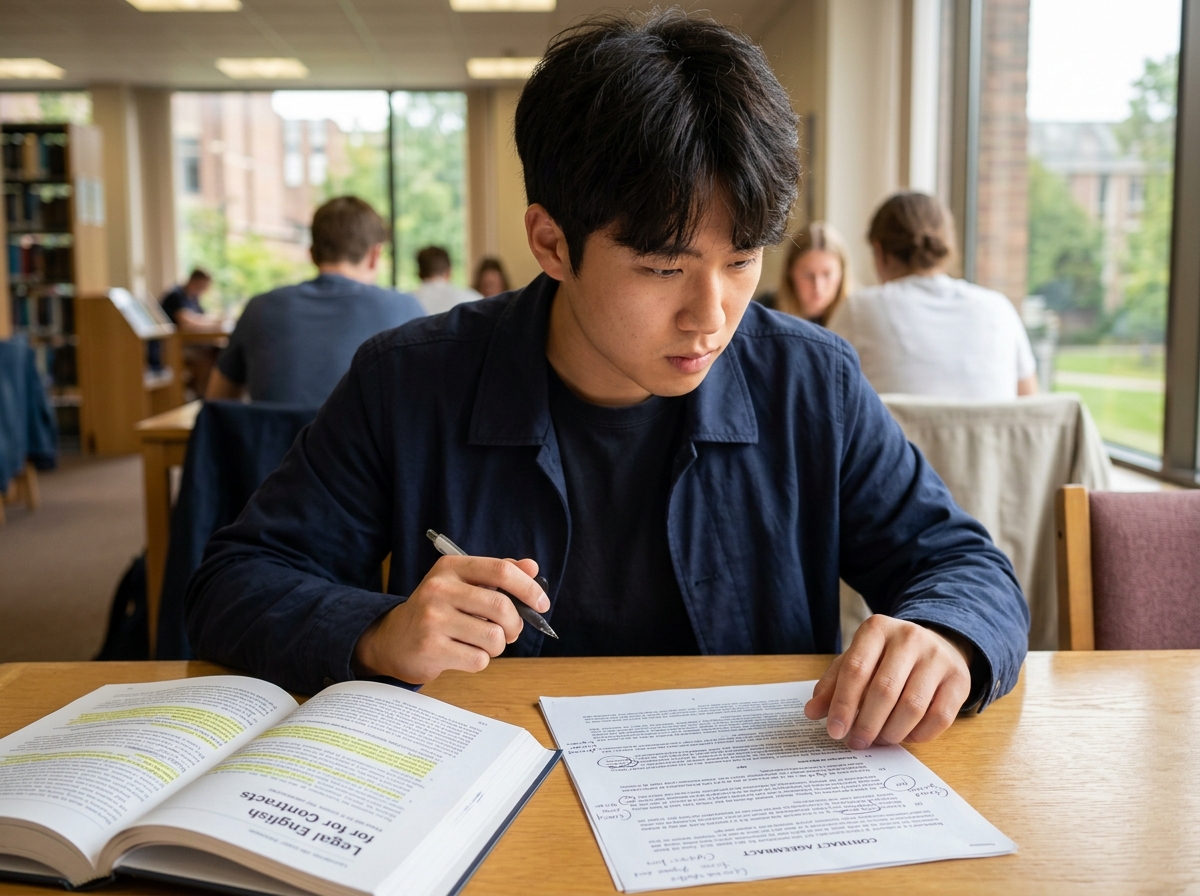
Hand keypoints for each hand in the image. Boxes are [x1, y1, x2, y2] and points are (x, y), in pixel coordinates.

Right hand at [352, 556, 549, 683]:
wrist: (393, 640)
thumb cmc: (436, 611)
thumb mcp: (461, 584)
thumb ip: (497, 575)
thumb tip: (532, 567)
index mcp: (450, 568)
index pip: (501, 571)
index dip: (528, 588)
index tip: (541, 603)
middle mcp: (439, 589)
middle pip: (502, 607)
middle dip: (516, 624)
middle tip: (511, 631)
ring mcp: (433, 620)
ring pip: (494, 637)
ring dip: (497, 646)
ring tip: (482, 643)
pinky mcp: (431, 649)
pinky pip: (479, 660)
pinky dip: (480, 660)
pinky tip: (463, 654)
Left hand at [804, 615, 972, 748]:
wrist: (937, 644)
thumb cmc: (887, 658)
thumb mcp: (857, 662)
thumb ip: (833, 685)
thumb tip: (812, 712)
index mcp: (877, 629)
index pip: (855, 670)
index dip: (843, 705)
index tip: (834, 731)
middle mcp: (910, 638)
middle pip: (884, 690)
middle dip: (866, 724)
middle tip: (857, 743)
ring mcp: (938, 657)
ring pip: (912, 706)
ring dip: (892, 732)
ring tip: (879, 740)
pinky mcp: (959, 679)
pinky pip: (939, 717)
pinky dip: (919, 735)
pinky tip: (905, 736)